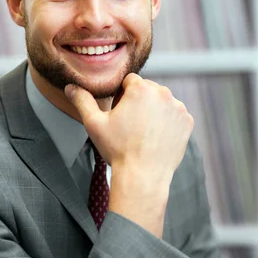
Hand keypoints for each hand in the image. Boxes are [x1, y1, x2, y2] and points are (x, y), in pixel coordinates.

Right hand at [64, 73, 193, 184]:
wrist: (143, 177)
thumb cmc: (117, 150)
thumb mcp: (94, 124)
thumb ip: (82, 101)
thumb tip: (70, 87)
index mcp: (141, 89)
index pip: (130, 81)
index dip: (122, 96)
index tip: (119, 112)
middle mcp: (163, 93)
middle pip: (148, 89)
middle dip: (139, 101)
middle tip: (130, 124)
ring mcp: (178, 108)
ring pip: (162, 101)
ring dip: (154, 110)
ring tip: (144, 132)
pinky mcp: (187, 121)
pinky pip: (175, 115)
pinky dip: (167, 122)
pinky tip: (156, 137)